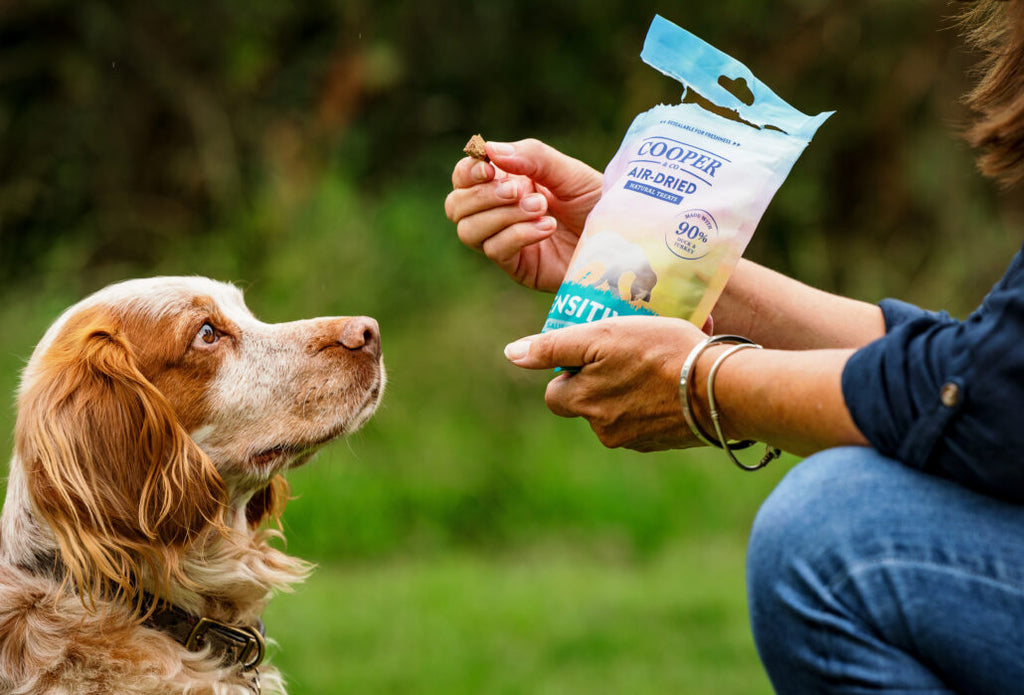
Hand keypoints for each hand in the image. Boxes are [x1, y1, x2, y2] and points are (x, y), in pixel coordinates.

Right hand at [444, 138, 602, 291]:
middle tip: (519, 190)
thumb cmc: (597, 201)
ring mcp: (505, 241)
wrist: (622, 237)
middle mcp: (499, 212)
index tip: (489, 168)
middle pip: (456, 206)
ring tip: (541, 208)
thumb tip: (491, 151)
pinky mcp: (518, 267)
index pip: (463, 178)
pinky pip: (496, 250)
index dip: (467, 172)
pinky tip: (546, 227)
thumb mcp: (567, 171)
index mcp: (506, 183)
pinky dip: (517, 234)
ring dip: (501, 216)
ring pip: (469, 231)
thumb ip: (532, 156)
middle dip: (483, 196)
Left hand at [503, 316, 709, 451]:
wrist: (721, 389)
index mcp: (583, 404)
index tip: (597, 352)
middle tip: (629, 354)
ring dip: (631, 387)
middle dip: (602, 380)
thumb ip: (554, 347)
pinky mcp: (665, 441)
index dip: (572, 370)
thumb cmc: (661, 353)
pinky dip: (656, 401)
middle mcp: (604, 429)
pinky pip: (649, 418)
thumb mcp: (602, 336)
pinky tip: (678, 380)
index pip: (556, 392)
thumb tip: (511, 354)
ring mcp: (636, 439)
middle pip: (588, 402)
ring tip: (660, 361)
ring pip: (620, 409)